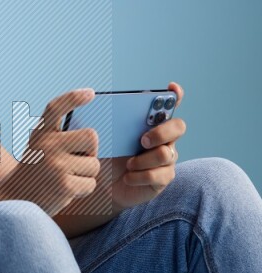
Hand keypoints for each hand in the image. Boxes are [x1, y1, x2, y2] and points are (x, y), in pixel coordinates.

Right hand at [3, 88, 101, 215]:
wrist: (14, 200)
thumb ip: (59, 139)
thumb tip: (92, 137)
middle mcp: (47, 145)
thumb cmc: (34, 172)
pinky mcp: (64, 186)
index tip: (90, 93)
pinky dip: (82, 189)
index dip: (73, 98)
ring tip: (65, 179)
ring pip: (94, 165)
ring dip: (85, 174)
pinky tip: (65, 191)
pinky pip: (90, 184)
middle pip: (91, 137)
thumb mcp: (39, 148)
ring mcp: (56, 165)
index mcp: (40, 133)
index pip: (55, 107)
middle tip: (74, 161)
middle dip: (90, 151)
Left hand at [110, 82, 185, 209]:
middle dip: (162, 131)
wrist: (103, 184)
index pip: (168, 105)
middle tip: (142, 140)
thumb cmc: (105, 155)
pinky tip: (128, 177)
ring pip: (167, 154)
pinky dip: (140, 176)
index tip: (171, 88)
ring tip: (128, 164)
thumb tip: (95, 107)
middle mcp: (163, 138)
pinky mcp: (163, 178)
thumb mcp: (102, 138)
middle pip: (178, 126)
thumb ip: (104, 123)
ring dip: (143, 160)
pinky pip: (158, 175)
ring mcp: (166, 158)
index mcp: (148, 123)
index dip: (174, 96)